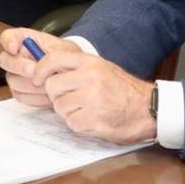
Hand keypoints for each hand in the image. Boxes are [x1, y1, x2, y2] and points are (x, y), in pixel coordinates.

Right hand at [0, 28, 82, 108]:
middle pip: (5, 60)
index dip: (8, 41)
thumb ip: (52, 53)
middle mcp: (17, 57)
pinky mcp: (19, 91)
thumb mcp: (65, 51)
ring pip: (13, 80)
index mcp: (26, 41)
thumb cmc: (68, 60)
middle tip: (34, 71)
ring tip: (49, 83)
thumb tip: (39, 58)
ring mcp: (16, 74)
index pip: (8, 37)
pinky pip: (20, 95)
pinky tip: (47, 93)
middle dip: (19, 66)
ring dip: (32, 84)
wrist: (73, 77)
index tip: (14, 48)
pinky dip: (35, 96)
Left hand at [35, 51, 156, 143]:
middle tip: (71, 99)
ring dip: (68, 112)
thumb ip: (75, 67)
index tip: (37, 78)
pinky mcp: (94, 119)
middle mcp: (89, 77)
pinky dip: (79, 124)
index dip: (40, 70)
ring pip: (59, 107)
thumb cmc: (122, 90)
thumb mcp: (100, 68)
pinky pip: (71, 123)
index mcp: (90, 62)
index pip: (53, 59)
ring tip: (86, 109)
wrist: (147, 108)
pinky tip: (93, 119)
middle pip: (51, 87)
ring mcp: (92, 98)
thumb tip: (45, 69)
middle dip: (57, 96)